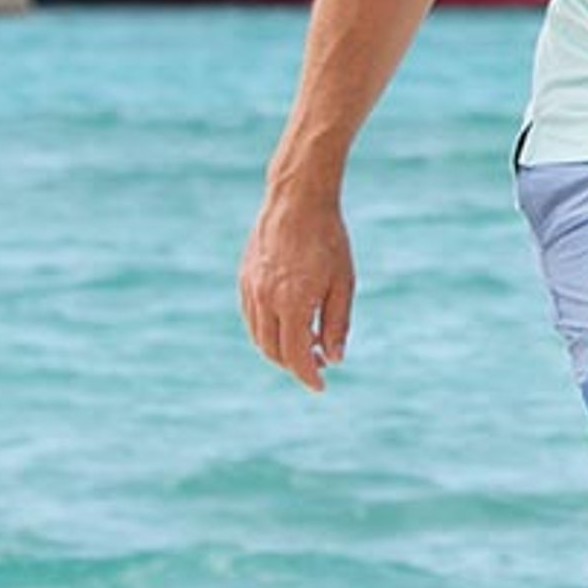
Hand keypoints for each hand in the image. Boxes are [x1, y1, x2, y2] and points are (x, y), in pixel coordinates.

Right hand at [239, 180, 353, 389]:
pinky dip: (265, 331)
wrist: (297, 201)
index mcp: (292, 303)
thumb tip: (335, 358)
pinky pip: (251, 318)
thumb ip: (337, 323)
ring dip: (278, 350)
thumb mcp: (344, 282)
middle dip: (294, 365)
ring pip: (258, 337)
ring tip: (305, 347)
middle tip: (319, 364)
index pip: (296, 356)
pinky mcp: (243, 279)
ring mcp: (250, 290)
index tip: (321, 386)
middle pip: (273, 351)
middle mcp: (265, 301)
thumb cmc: (329, 240)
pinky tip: (286, 326)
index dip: (308, 376)